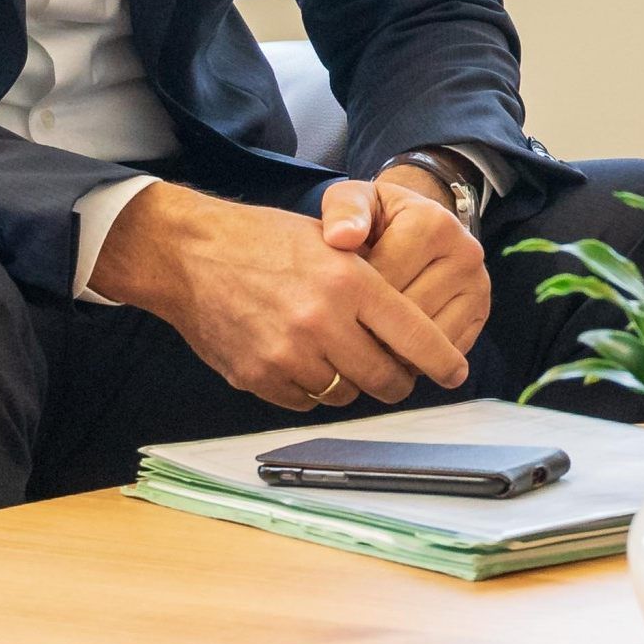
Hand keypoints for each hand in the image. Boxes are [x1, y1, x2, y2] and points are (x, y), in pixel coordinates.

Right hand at [86, 183, 472, 410]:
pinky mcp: (258, 377)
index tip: (455, 372)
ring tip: (338, 355)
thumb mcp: (330, 243)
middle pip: (386, 378)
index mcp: (349, 281)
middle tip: (396, 373)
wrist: (189, 254)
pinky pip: (307, 402)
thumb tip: (415, 335)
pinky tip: (302, 360)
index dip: (442, 361)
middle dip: (398, 380)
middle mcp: (322, 320)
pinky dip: (312, 389)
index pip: (415, 336)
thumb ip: (373, 286)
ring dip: (351, 383)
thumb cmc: (265, 242)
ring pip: (347, 394)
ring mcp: (288, 353)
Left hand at [319, 167, 493, 361]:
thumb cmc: (376, 217)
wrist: (417, 225)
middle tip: (346, 326)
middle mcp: (466, 252)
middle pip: (408, 314)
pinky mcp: (482, 311)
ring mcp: (479, 284)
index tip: (335, 298)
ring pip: (429, 339)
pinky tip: (395, 344)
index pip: (384, 283)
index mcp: (433, 224)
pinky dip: (418, 357)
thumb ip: (343, 211)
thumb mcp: (354, 199)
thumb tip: (341, 238)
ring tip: (369, 336)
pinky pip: (446, 351)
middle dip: (372, 327)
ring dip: (393, 348)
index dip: (351, 300)